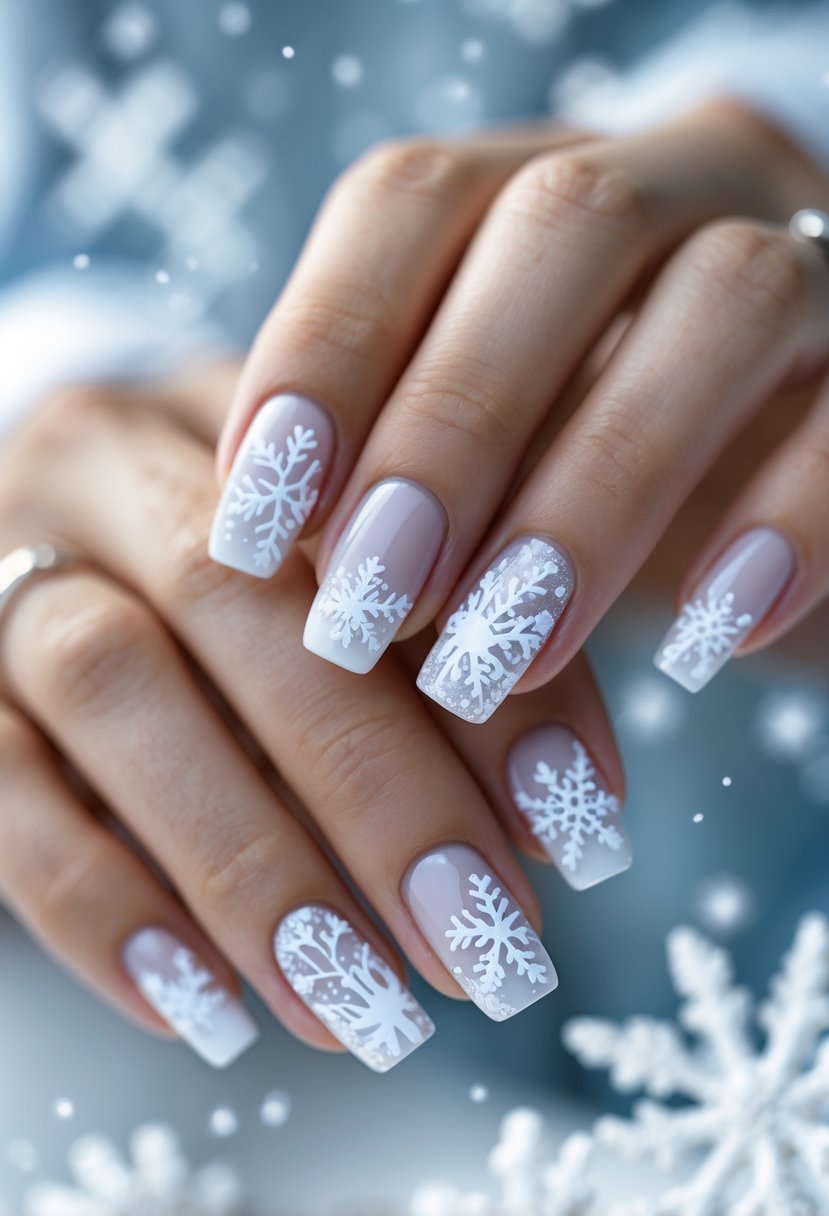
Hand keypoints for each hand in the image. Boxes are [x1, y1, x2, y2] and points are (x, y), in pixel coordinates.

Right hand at [0, 364, 627, 1072]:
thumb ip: (467, 653)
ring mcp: (10, 565)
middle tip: (483, 947)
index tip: (581, 827)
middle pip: (239, 600)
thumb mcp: (366, 575)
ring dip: (247, 864)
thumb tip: (570, 812)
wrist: (60, 529)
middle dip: (375, 789)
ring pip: (110, 687)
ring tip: (360, 1011)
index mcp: (254, 418)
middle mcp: (112, 464)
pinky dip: (102, 905)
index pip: (381, 532)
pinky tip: (202, 1009)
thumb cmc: (262, 567)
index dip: (484, 682)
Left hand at [215, 97, 828, 713]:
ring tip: (504, 651)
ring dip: (593, 490)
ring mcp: (806, 252)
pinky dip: (781, 523)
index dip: (324, 346)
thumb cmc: (587, 469)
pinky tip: (708, 639)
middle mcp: (676, 180)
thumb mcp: (484, 459)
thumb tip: (281, 564)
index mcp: (537, 188)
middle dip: (449, 428)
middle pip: (561, 228)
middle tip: (369, 603)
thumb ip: (399, 475)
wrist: (781, 475)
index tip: (259, 517)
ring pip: (724, 301)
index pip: (413, 200)